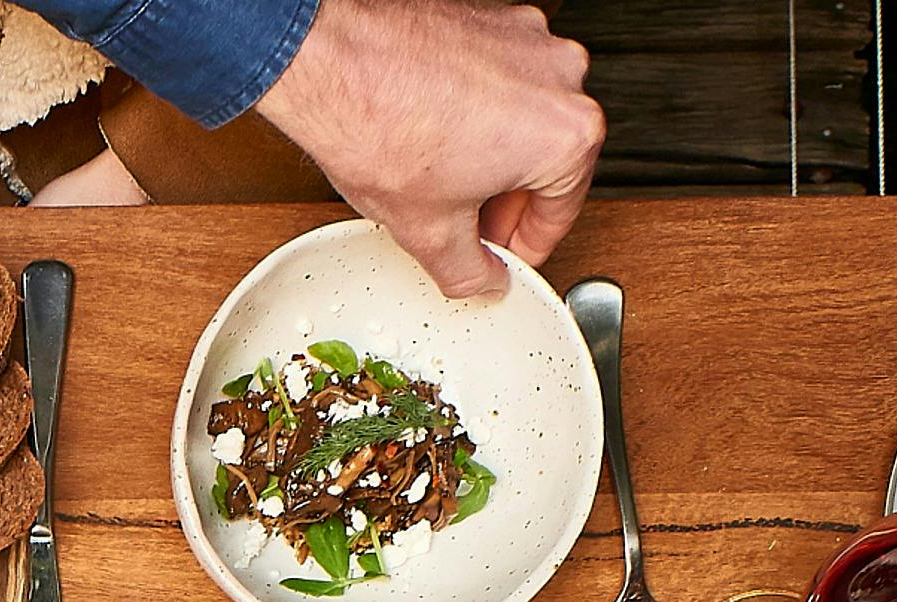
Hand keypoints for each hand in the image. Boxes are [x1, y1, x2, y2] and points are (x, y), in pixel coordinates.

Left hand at [254, 0, 603, 298]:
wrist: (328, 62)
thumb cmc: (378, 124)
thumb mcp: (429, 232)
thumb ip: (469, 272)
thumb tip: (482, 281)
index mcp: (568, 132)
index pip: (562, 210)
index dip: (526, 247)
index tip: (506, 258)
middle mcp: (560, 77)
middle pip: (546, 162)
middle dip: (504, 204)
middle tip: (468, 232)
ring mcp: (528, 40)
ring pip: (523, 121)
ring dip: (489, 160)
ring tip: (440, 185)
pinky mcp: (495, 20)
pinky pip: (498, 83)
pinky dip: (475, 116)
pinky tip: (432, 140)